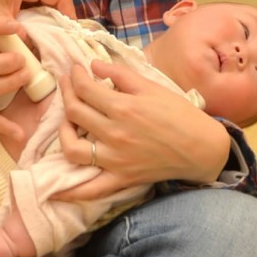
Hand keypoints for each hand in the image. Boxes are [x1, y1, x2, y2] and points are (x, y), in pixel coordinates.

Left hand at [54, 60, 228, 200]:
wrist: (202, 147)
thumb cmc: (180, 114)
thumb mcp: (152, 86)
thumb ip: (120, 74)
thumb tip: (93, 64)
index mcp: (123, 107)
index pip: (85, 89)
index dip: (75, 76)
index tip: (75, 70)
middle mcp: (114, 133)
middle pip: (75, 113)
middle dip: (66, 94)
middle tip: (68, 85)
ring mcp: (115, 159)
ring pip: (72, 148)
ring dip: (63, 132)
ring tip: (67, 122)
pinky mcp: (121, 179)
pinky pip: (90, 189)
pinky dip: (71, 191)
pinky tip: (55, 190)